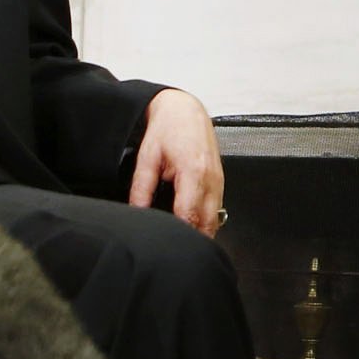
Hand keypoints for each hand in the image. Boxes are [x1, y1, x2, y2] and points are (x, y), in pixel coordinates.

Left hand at [129, 88, 224, 235]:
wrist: (186, 110)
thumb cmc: (169, 129)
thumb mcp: (147, 158)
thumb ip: (141, 188)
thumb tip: (137, 212)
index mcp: (193, 172)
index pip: (189, 216)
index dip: (179, 234)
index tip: (166, 243)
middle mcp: (211, 180)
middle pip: (206, 225)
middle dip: (191, 239)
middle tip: (172, 247)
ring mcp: (219, 182)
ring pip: (214, 222)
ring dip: (200, 233)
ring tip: (181, 239)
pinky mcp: (220, 183)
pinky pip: (216, 211)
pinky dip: (205, 221)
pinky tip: (190, 223)